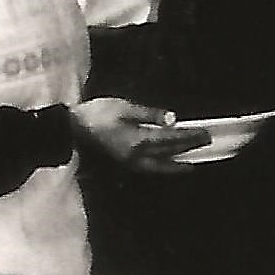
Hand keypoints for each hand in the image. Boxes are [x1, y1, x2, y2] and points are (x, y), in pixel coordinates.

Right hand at [70, 98, 208, 174]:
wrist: (69, 128)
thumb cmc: (95, 114)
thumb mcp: (125, 107)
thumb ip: (150, 114)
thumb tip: (173, 119)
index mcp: (139, 141)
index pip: (172, 139)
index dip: (190, 136)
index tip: (205, 134)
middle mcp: (136, 156)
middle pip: (169, 155)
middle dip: (188, 151)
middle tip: (205, 146)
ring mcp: (128, 162)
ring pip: (158, 166)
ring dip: (175, 165)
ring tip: (189, 163)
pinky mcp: (121, 162)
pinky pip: (148, 167)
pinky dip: (161, 166)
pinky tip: (164, 162)